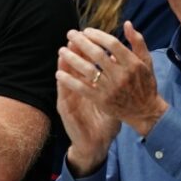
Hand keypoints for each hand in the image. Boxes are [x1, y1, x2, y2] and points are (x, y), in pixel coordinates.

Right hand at [56, 41, 120, 176]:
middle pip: (74, 67)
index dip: (87, 50)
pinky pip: (64, 95)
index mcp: (88, 87)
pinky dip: (62, 84)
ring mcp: (70, 99)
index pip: (87, 63)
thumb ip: (116, 82)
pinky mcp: (66, 110)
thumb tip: (120, 63)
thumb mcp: (113, 101)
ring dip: (64, 65)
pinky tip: (60, 75)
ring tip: (63, 51)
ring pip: (65, 78)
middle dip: (74, 51)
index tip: (91, 36)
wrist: (95, 145)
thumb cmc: (105, 123)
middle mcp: (77, 90)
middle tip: (74, 37)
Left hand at [57, 22, 168, 137]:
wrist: (145, 111)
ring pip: (88, 70)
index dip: (97, 35)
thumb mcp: (146, 61)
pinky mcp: (102, 100)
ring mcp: (111, 88)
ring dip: (72, 59)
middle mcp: (122, 75)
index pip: (112, 44)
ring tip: (61, 50)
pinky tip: (59, 73)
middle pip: (97, 55)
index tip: (86, 30)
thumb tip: (127, 23)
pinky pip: (82, 88)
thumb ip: (137, 42)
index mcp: (132, 63)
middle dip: (81, 42)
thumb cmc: (145, 83)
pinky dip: (70, 81)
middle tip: (69, 33)